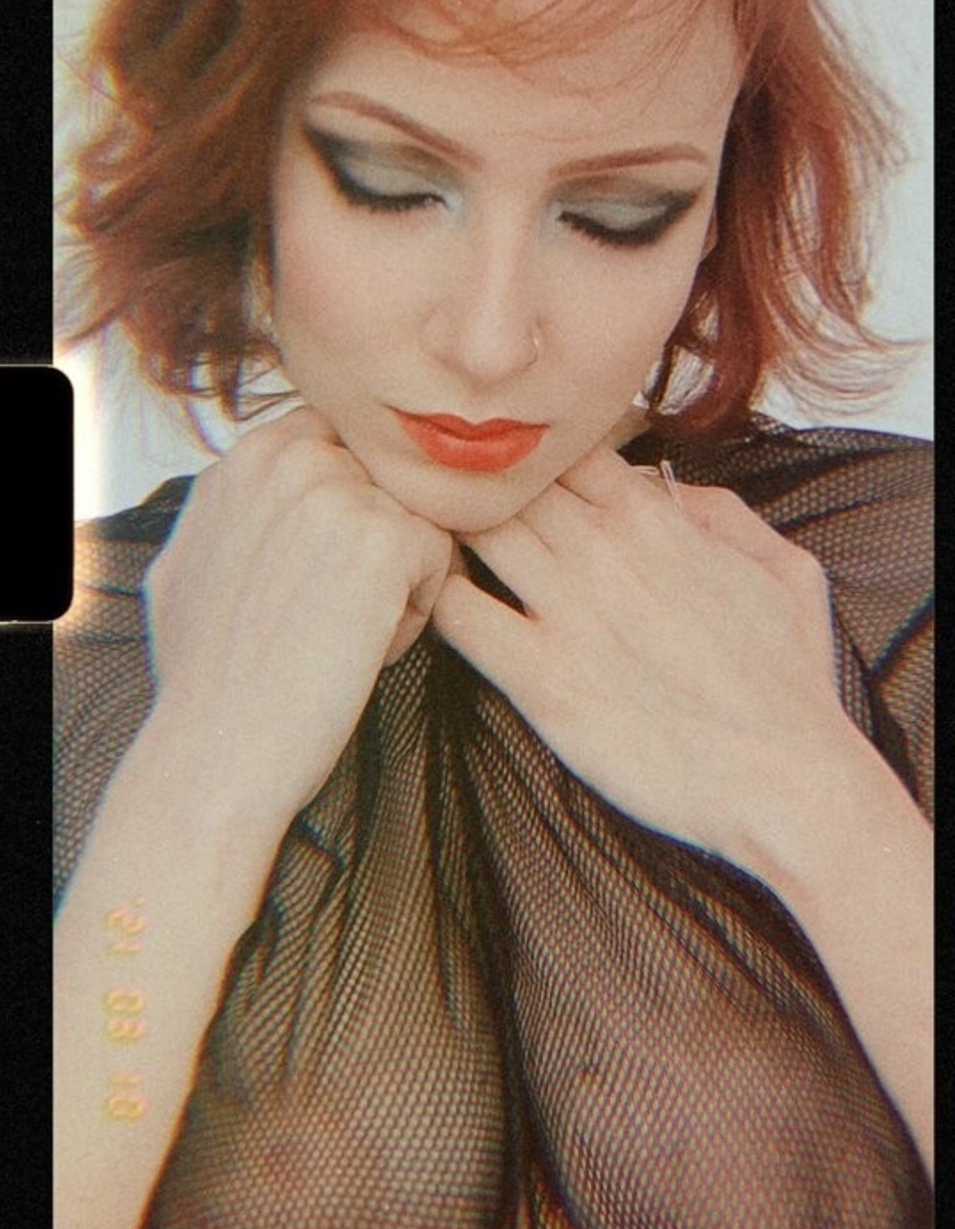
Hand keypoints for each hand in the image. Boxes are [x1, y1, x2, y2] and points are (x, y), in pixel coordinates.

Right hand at [145, 406, 454, 824]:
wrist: (216, 747)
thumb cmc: (204, 675)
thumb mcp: (191, 558)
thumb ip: (238, 507)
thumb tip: (262, 494)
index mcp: (246, 456)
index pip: (341, 448)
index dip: (346, 513)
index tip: (318, 576)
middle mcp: (289, 457)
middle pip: (384, 485)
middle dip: (375, 542)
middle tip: (330, 613)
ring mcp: (337, 491)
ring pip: (414, 521)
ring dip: (397, 580)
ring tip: (343, 635)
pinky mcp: (384, 538)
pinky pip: (438, 560)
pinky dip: (415, 614)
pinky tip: (363, 650)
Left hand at [433, 443, 858, 873]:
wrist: (788, 779)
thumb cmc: (790, 685)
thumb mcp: (785, 569)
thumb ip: (722, 512)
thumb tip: (664, 488)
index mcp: (653, 518)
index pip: (563, 449)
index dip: (536, 463)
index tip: (526, 488)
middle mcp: (601, 551)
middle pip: (507, 483)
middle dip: (480, 492)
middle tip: (459, 519)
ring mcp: (567, 612)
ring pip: (473, 533)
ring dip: (448, 537)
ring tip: (440, 559)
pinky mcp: (540, 679)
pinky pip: (458, 616)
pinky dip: (438, 604)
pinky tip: (442, 616)